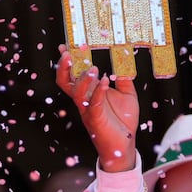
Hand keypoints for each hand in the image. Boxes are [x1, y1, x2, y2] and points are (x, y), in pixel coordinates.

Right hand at [54, 49, 140, 173]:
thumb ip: (123, 78)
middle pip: (65, 81)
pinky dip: (98, 91)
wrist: (125, 145)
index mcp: (88, 93)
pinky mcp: (95, 119)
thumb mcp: (127, 94)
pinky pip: (93, 104)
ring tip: (92, 68)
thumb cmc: (123, 121)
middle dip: (65, 67)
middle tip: (68, 53)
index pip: (72, 74)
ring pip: (76, 92)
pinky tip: (104, 81)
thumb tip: (125, 61)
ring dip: (83, 78)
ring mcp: (88, 110)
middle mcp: (84, 100)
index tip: (66, 46)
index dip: (67, 61)